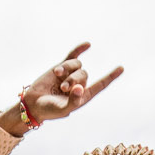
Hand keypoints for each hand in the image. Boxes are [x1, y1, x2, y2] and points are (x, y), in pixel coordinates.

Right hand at [6, 43, 121, 131]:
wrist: (33, 103)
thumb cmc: (50, 110)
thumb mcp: (63, 109)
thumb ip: (73, 100)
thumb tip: (80, 88)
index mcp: (83, 95)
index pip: (100, 85)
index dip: (110, 77)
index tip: (121, 68)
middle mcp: (79, 84)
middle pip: (84, 74)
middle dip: (73, 79)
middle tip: (63, 88)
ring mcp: (70, 74)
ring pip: (77, 65)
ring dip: (68, 70)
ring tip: (58, 78)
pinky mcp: (61, 68)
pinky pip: (73, 56)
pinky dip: (80, 49)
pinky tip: (89, 44)